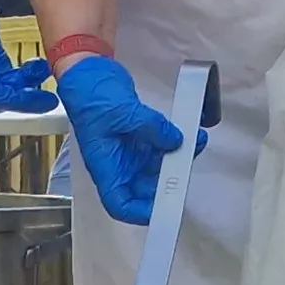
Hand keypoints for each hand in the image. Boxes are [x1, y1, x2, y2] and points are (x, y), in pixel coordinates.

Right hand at [55, 55, 184, 224]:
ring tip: (196, 140)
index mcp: (105, 166)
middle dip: (169, 181)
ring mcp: (129, 150)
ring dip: (177, 158)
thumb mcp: (122, 112)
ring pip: (157, 167)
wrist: (88, 71)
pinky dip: (176, 142)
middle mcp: (118, 164)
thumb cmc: (92, 97)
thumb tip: (176, 140)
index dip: (141, 212)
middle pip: (145, 188)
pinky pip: (161, 147)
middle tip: (188, 167)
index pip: (120, 203)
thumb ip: (152, 128)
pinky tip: (191, 132)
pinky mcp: (139, 136)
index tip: (166, 206)